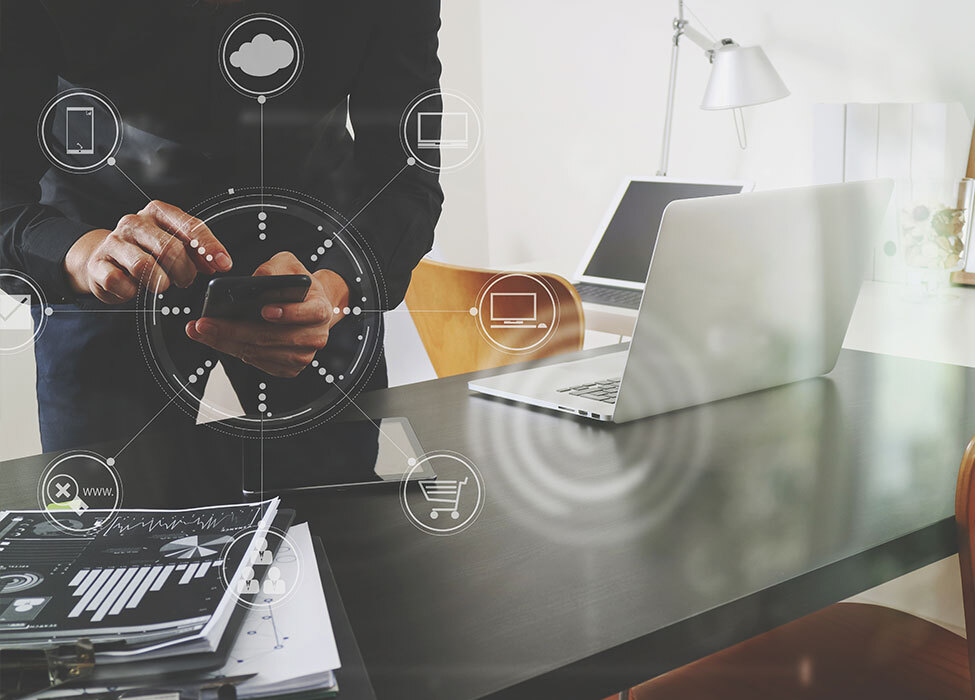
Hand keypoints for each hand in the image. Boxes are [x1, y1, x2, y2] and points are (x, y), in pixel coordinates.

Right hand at [64, 200, 231, 302]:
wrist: (103, 260)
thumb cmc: (146, 251)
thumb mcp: (174, 244)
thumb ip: (198, 251)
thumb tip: (220, 262)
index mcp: (158, 212)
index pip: (190, 225)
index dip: (209, 247)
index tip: (223, 265)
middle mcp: (135, 223)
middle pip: (170, 248)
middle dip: (185, 271)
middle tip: (186, 281)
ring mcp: (114, 242)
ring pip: (144, 265)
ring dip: (160, 282)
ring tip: (162, 285)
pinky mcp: (98, 264)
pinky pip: (119, 282)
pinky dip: (132, 291)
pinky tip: (135, 288)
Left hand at [185, 252, 349, 377]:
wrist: (310, 307)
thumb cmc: (297, 285)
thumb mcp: (288, 265)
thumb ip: (273, 269)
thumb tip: (252, 283)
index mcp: (320, 309)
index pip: (308, 313)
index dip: (287, 313)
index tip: (264, 310)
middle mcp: (315, 337)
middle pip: (272, 337)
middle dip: (234, 330)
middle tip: (205, 322)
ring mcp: (302, 356)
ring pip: (259, 352)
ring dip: (226, 343)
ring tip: (200, 330)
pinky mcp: (288, 368)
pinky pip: (256, 362)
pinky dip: (233, 350)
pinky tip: (214, 339)